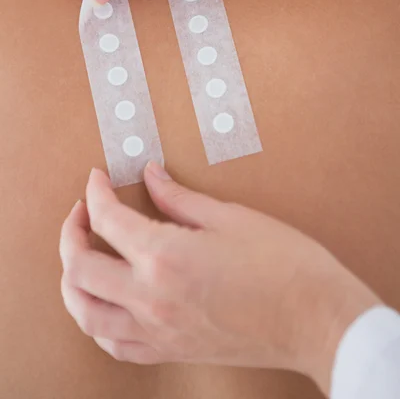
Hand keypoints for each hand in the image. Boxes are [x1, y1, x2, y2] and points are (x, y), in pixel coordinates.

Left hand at [60, 162, 377, 393]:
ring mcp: (157, 331)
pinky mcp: (170, 350)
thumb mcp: (229, 217)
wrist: (315, 319)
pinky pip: (114, 344)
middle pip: (80, 268)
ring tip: (81, 257)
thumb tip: (152, 177)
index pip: (108, 219)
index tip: (98, 179)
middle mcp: (151, 298)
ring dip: (73, 281)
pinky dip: (98, 321)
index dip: (96, 193)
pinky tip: (106, 302)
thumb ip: (179, 198)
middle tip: (83, 212)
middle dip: (70, 233)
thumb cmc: (282, 264)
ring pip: (86, 313)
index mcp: (165, 257)